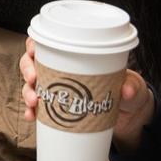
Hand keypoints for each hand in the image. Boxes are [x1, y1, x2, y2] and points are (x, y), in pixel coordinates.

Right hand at [19, 40, 152, 152]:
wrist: (130, 115)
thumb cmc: (128, 89)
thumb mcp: (133, 84)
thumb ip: (131, 85)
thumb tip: (126, 91)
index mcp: (76, 57)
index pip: (47, 43)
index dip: (34, 45)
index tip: (33, 51)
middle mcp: (61, 71)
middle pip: (32, 63)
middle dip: (27, 70)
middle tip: (33, 80)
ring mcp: (58, 90)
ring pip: (32, 85)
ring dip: (27, 92)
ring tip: (34, 103)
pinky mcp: (57, 109)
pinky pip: (38, 108)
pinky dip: (32, 112)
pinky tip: (32, 117)